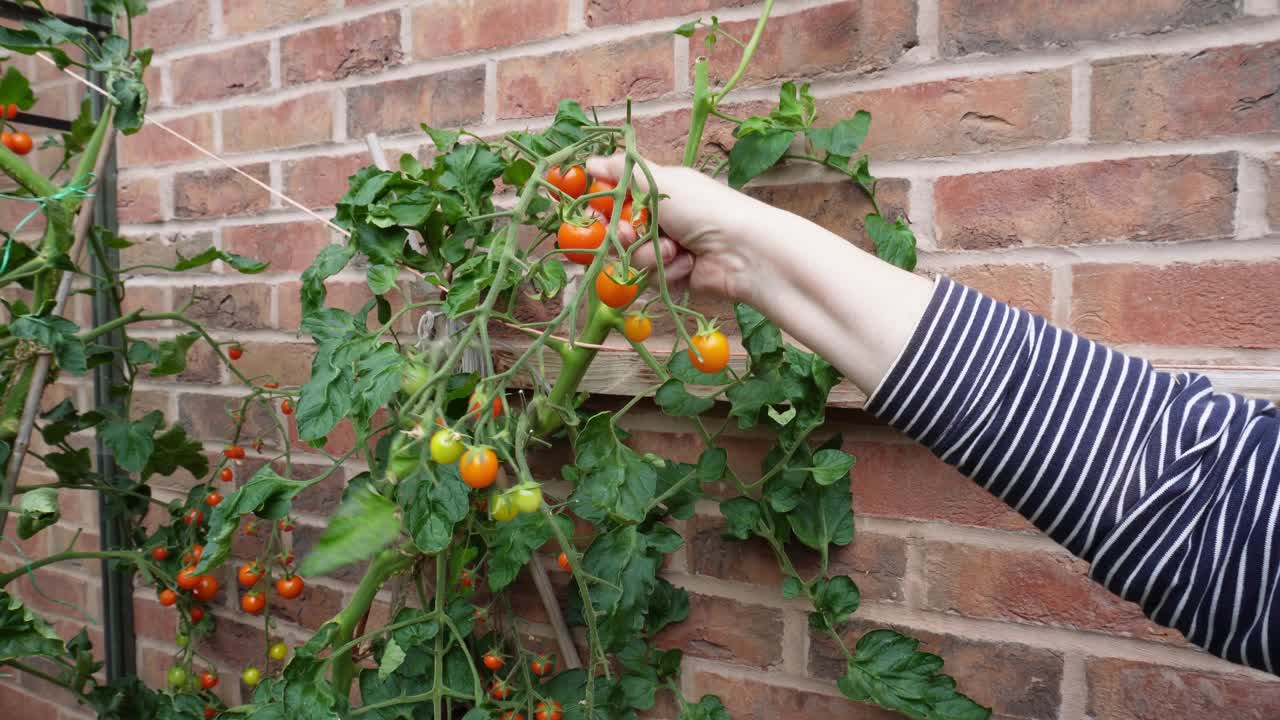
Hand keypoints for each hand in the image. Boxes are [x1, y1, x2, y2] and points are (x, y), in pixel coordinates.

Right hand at [585, 153, 781, 301]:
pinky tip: (688, 264)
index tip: (595, 210)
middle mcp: (662, 217)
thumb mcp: (661, 181)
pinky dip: (668, 271)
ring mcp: (668, 247)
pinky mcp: (675, 274)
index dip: (604, 205)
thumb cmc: (703, 208)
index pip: (618, 196)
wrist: (741, 251)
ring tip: (675, 250)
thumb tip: (589, 162)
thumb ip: (623, 171)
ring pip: (633, 256)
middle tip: (629, 233)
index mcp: (659, 190)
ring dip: (650, 254)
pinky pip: (651, 276)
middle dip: (623, 234)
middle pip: (619, 230)